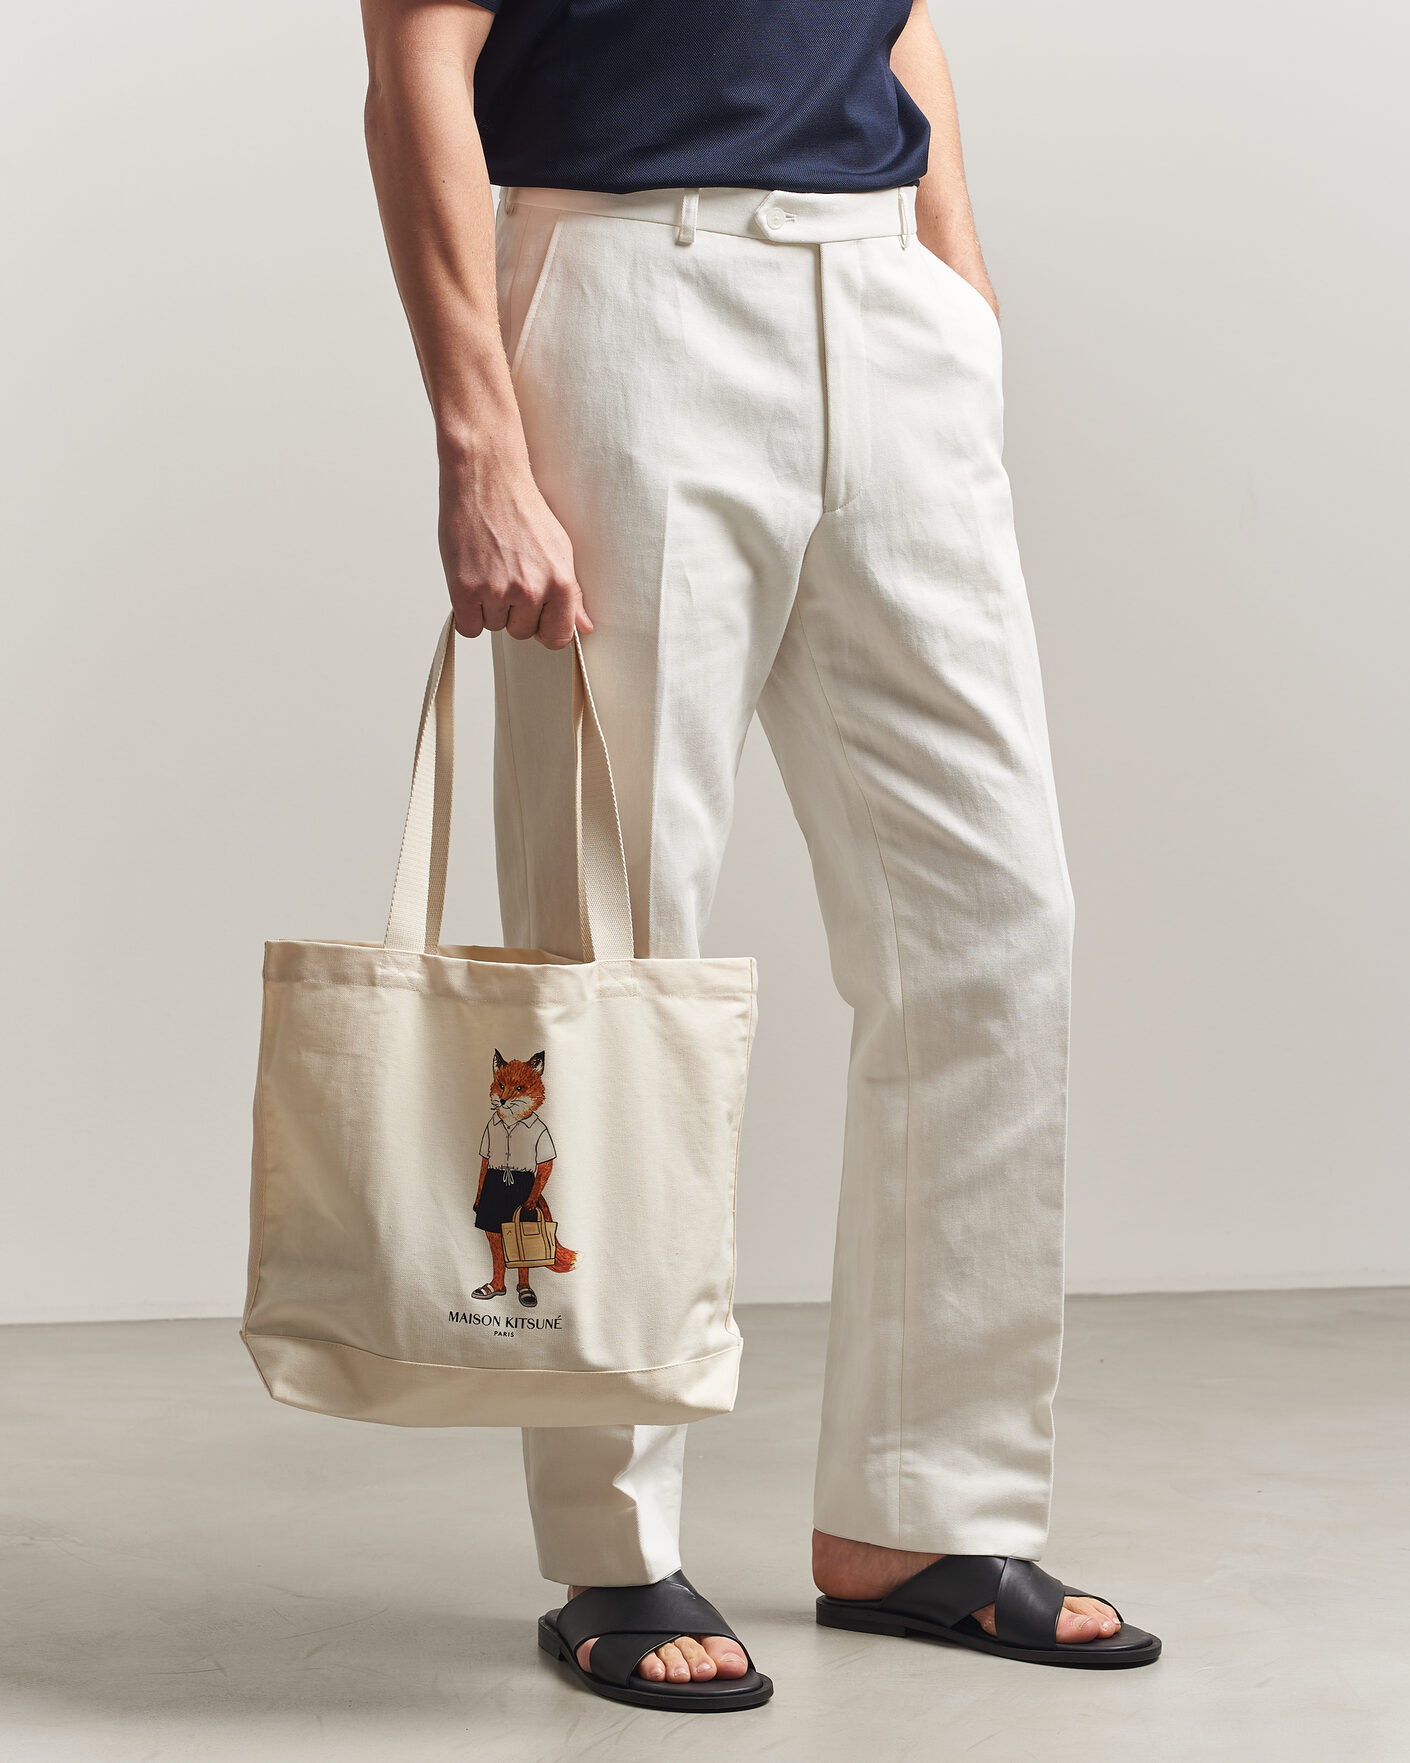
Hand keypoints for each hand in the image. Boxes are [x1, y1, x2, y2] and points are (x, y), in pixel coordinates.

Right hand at [439, 449, 593, 649]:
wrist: (486, 479)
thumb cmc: (521, 508)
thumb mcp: (560, 549)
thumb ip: (571, 594)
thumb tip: (584, 627)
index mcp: (559, 582)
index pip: (557, 638)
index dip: (544, 629)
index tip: (537, 618)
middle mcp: (531, 591)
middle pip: (521, 633)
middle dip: (514, 612)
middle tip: (507, 576)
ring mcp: (497, 592)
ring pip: (494, 627)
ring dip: (489, 608)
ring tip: (489, 570)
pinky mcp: (465, 590)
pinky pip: (469, 627)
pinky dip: (468, 612)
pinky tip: (472, 584)